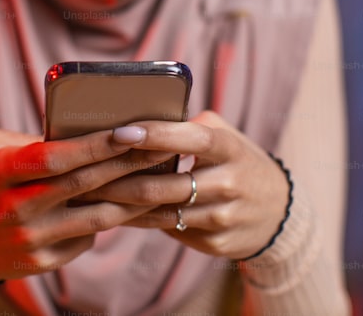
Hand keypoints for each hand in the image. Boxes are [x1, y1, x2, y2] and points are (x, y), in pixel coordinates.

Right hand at [0, 127, 174, 282]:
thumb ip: (27, 135)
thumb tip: (81, 123)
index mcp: (2, 171)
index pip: (55, 156)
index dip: (94, 144)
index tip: (129, 130)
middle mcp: (16, 207)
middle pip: (82, 184)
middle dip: (126, 164)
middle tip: (160, 146)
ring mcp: (30, 239)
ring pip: (95, 216)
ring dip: (133, 197)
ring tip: (162, 177)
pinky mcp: (43, 262)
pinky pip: (87, 237)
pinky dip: (112, 220)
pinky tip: (138, 205)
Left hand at [77, 110, 289, 259]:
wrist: (279, 212)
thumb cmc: (237, 161)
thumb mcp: (225, 136)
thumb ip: (188, 125)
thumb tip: (138, 118)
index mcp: (230, 148)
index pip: (190, 139)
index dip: (154, 135)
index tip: (120, 131)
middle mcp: (229, 183)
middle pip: (163, 185)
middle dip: (118, 180)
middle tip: (84, 173)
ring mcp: (223, 217)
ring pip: (161, 212)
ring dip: (122, 204)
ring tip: (89, 194)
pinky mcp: (216, 243)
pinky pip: (168, 230)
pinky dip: (139, 221)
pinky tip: (114, 213)